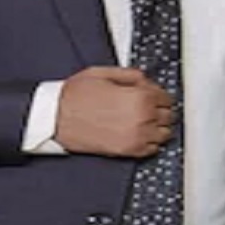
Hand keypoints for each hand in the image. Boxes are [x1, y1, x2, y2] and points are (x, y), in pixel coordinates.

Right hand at [55, 67, 174, 157]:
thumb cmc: (74, 96)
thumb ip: (130, 75)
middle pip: (168, 116)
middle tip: (150, 107)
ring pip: (164, 134)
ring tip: (146, 121)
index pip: (166, 97)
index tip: (154, 95)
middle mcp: (142, 118)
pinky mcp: (127, 152)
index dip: (159, 94)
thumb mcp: (103, 73)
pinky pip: (152, 150)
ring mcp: (136, 137)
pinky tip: (140, 134)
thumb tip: (145, 80)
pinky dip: (150, 142)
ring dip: (158, 126)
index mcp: (139, 96)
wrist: (56, 118)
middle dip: (160, 110)